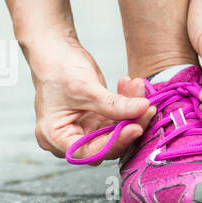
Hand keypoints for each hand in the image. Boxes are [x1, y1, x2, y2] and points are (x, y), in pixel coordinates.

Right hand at [25, 35, 153, 162]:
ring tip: (138, 88)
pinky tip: (132, 87)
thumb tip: (142, 109)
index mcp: (55, 137)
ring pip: (116, 132)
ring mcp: (84, 130)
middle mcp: (69, 138)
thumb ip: (114, 103)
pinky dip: (127, 105)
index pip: (88, 152)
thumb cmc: (58, 68)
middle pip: (106, 145)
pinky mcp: (96, 120)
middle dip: (127, 126)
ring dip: (131, 113)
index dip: (113, 143)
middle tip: (146, 109)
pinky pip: (117, 120)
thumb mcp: (86, 88)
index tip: (135, 128)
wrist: (56, 51)